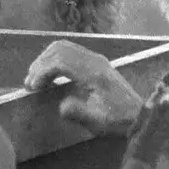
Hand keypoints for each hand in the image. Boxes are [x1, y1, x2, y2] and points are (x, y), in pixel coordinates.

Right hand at [23, 40, 141, 136]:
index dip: (42, 72)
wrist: (139, 115)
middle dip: (40, 64)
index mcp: (94, 73)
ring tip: (37, 78)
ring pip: (63, 47)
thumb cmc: (117, 119)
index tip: (33, 88)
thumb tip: (60, 104)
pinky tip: (51, 75)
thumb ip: (75, 111)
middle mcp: (94, 60)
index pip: (60, 61)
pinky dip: (54, 59)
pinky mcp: (95, 61)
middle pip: (59, 49)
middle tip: (30, 84)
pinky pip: (70, 51)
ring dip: (46, 60)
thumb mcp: (96, 121)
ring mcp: (95, 58)